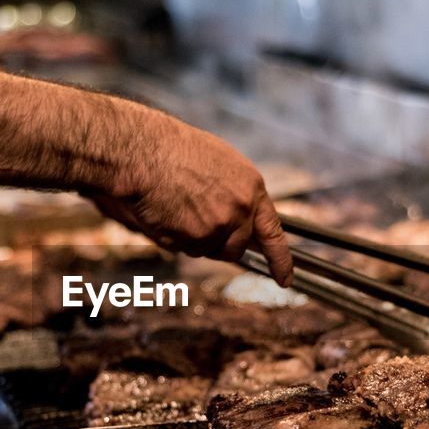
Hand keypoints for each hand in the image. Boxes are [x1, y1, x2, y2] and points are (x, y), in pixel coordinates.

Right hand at [90, 117, 293, 285]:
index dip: (280, 260)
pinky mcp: (194, 239)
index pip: (273, 233)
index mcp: (251, 188)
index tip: (285, 278)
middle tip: (196, 224)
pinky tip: (163, 212)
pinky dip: (172, 238)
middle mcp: (240, 210)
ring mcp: (218, 227)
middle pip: (235, 248)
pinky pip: (183, 250)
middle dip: (219, 244)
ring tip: (175, 207)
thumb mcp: (219, 164)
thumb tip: (238, 219)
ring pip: (206, 250)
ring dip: (193, 239)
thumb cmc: (173, 150)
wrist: (143, 151)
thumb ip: (235, 194)